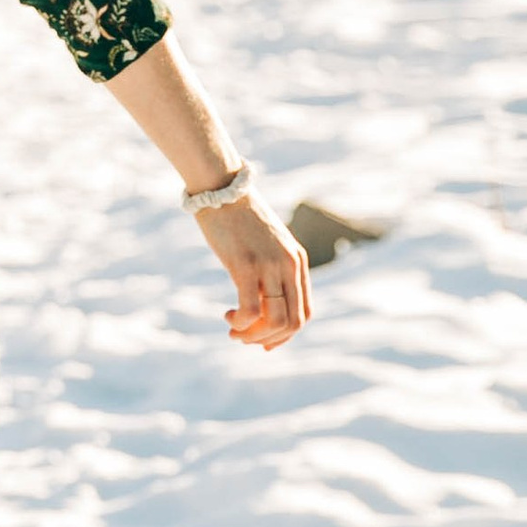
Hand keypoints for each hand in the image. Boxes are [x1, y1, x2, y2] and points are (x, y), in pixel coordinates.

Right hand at [196, 194, 309, 350]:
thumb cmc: (237, 216)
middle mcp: (289, 265)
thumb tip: (260, 297)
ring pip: (276, 321)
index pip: (305, 311)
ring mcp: (269, 266)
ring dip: (254, 336)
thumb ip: (269, 268)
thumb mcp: (263, 244)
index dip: (286, 334)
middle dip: (270, 339)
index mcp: (297, 261)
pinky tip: (228, 317)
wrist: (221, 187)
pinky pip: (251, 311)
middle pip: (294, 321)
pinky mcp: (246, 266)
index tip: (263, 339)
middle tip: (244, 338)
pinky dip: (241, 325)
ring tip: (233, 331)